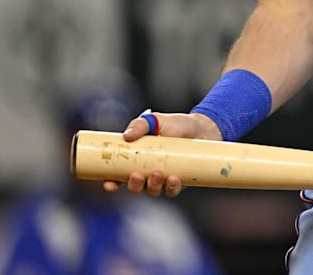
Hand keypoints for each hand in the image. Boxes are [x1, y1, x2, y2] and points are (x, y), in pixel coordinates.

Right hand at [101, 111, 221, 197]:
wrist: (203, 128)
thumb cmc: (177, 125)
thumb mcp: (157, 120)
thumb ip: (140, 124)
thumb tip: (127, 136)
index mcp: (137, 160)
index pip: (118, 175)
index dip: (111, 182)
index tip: (109, 183)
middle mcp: (148, 172)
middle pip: (135, 187)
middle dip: (134, 185)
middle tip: (137, 175)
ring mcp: (164, 178)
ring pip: (153, 191)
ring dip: (152, 186)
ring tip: (158, 174)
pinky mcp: (180, 182)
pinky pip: (172, 190)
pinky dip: (171, 187)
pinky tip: (173, 179)